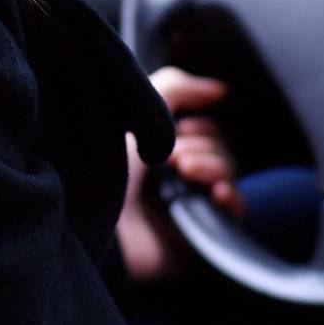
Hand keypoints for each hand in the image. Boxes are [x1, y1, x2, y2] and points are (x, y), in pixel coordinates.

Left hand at [117, 68, 242, 283]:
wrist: (89, 219)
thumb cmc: (103, 165)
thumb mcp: (136, 113)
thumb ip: (175, 88)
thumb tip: (219, 89)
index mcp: (161, 151)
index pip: (208, 133)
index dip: (203, 127)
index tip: (183, 129)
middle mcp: (177, 179)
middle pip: (222, 152)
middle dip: (206, 146)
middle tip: (176, 157)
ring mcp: (189, 207)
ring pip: (229, 177)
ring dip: (215, 166)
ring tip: (185, 170)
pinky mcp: (196, 236)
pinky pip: (233, 215)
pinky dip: (234, 199)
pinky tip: (219, 192)